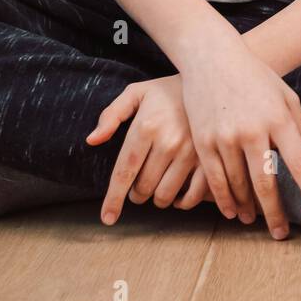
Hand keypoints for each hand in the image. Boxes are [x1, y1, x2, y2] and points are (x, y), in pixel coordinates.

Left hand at [88, 74, 200, 224]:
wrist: (209, 82)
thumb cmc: (166, 91)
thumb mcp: (136, 93)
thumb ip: (111, 115)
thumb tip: (92, 141)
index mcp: (146, 126)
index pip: (124, 172)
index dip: (113, 198)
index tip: (107, 218)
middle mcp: (168, 141)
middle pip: (144, 187)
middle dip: (136, 194)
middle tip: (138, 187)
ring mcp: (191, 152)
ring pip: (166, 195)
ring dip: (157, 198)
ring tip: (157, 187)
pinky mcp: (209, 159)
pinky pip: (193, 195)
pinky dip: (183, 202)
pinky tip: (178, 195)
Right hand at [179, 32, 300, 239]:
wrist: (211, 56)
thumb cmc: (255, 75)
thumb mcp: (285, 96)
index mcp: (279, 119)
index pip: (300, 163)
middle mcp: (253, 130)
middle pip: (267, 184)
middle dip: (276, 214)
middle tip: (281, 234)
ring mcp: (225, 137)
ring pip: (239, 186)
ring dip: (249, 209)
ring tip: (255, 222)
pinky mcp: (204, 141)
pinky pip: (215, 179)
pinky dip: (224, 200)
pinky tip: (231, 211)